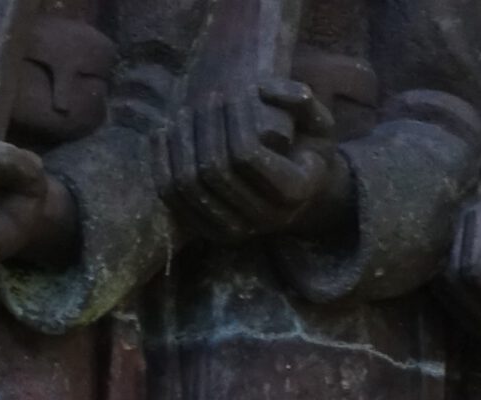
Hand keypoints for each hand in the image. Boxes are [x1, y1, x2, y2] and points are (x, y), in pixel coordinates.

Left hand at [152, 80, 349, 244]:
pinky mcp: (207, 231)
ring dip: (180, 144)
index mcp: (291, 192)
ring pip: (189, 187)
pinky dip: (162, 165)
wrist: (300, 200)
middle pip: (214, 170)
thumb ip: (300, 101)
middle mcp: (260, 219)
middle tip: (208, 98)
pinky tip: (160, 134)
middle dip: (206, 127)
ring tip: (185, 113)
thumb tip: (261, 87)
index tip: (234, 91)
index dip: (234, 119)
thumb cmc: (309, 152)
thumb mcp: (320, 124)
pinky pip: (173, 200)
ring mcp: (231, 230)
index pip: (247, 154)